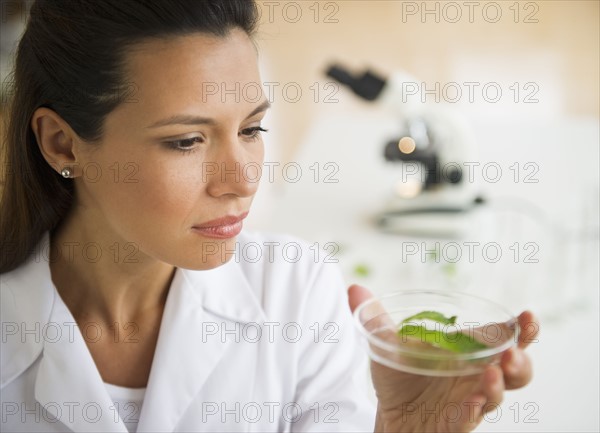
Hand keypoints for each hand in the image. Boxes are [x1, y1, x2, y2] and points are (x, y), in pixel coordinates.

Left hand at [348, 285, 538, 432]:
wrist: (391, 413)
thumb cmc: (402, 374)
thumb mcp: (388, 342)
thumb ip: (375, 317)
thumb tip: (354, 289)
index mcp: (470, 349)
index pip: (505, 336)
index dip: (522, 328)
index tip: (527, 317)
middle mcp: (479, 373)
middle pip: (515, 367)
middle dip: (521, 358)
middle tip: (513, 349)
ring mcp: (471, 398)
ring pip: (499, 393)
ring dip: (501, 384)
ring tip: (494, 373)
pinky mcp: (458, 420)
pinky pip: (471, 416)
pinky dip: (473, 408)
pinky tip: (470, 402)